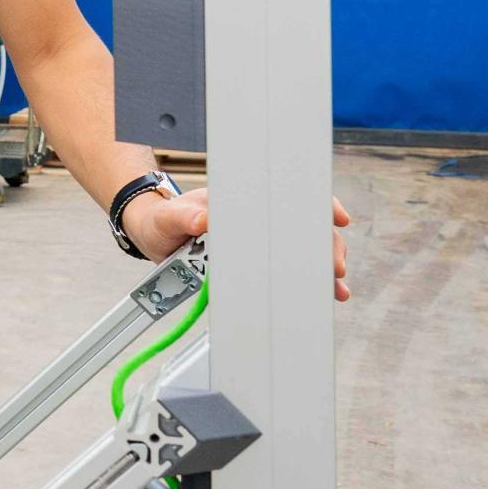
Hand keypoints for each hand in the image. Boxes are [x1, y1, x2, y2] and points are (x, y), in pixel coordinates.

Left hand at [124, 187, 353, 301]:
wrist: (152, 234)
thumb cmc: (162, 219)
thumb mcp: (168, 217)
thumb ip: (183, 217)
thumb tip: (203, 219)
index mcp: (241, 198)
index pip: (288, 195)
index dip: (317, 205)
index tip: (335, 219)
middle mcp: (255, 216)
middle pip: (302, 226)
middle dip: (325, 245)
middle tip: (334, 267)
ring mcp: (256, 238)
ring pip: (300, 249)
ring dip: (320, 266)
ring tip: (334, 287)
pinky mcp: (253, 259)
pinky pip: (284, 267)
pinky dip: (304, 279)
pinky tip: (322, 292)